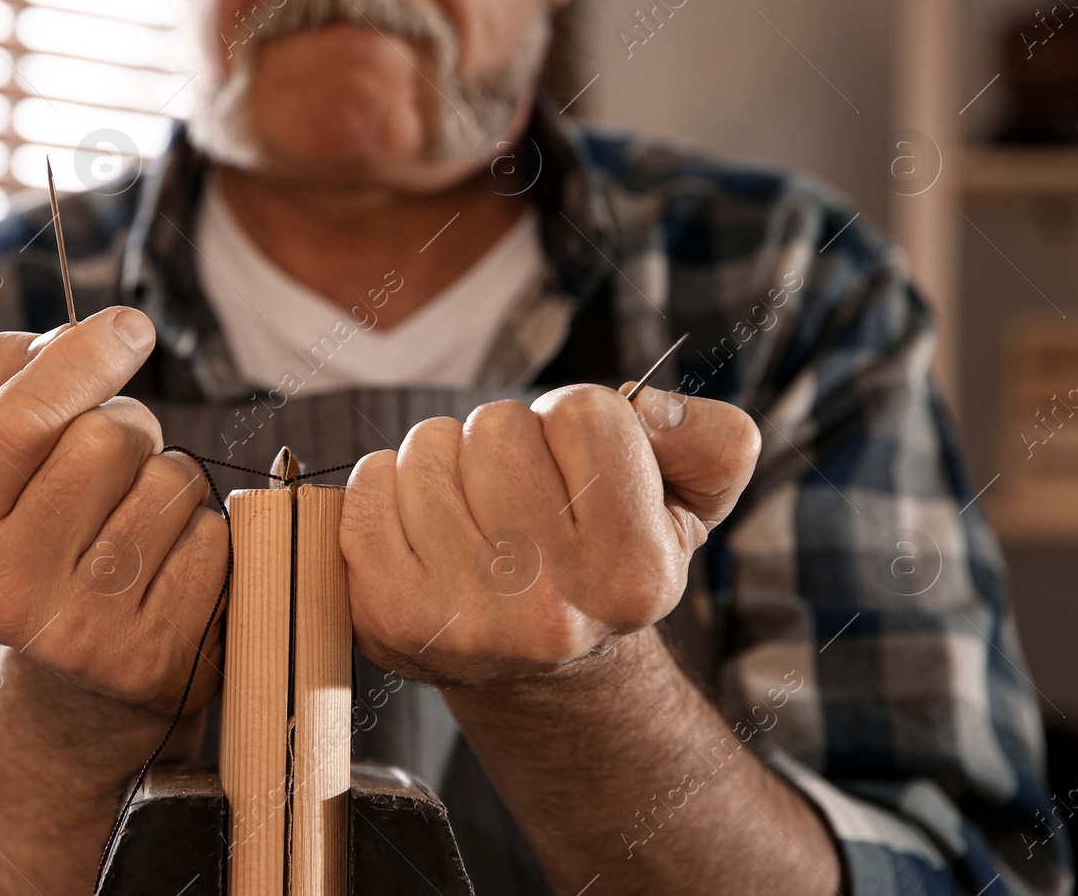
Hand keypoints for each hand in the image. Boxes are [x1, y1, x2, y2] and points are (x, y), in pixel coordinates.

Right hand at [0, 307, 228, 734]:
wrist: (77, 695)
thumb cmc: (43, 544)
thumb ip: (11, 386)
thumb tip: (80, 330)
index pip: (19, 419)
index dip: (83, 357)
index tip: (131, 325)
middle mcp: (3, 591)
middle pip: (110, 439)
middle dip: (132, 432)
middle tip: (116, 474)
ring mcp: (83, 632)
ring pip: (172, 482)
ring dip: (172, 485)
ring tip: (140, 528)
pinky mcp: (157, 657)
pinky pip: (215, 538)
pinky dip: (208, 537)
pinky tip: (171, 572)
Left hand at [339, 384, 759, 686]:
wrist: (538, 666)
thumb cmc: (602, 560)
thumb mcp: (687, 505)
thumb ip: (711, 442)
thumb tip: (652, 411)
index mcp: (637, 575)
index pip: (586, 413)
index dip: (574, 422)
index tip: (577, 469)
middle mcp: (552, 611)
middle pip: (498, 427)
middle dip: (504, 440)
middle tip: (517, 494)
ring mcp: (463, 620)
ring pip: (429, 450)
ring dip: (444, 461)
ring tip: (473, 514)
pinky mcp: (390, 617)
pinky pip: (367, 487)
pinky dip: (386, 486)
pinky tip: (422, 528)